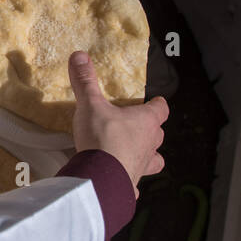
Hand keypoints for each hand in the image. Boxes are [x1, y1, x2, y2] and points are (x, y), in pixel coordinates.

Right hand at [68, 51, 166, 196]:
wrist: (100, 179)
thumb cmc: (103, 138)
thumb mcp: (91, 105)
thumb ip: (86, 81)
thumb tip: (79, 55)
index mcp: (146, 122)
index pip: (161, 109)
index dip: (157, 104)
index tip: (153, 102)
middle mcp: (150, 145)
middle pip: (159, 134)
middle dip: (150, 130)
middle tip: (135, 126)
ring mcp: (143, 166)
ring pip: (154, 160)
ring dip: (146, 156)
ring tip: (132, 154)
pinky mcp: (132, 185)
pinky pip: (135, 184)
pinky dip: (131, 183)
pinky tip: (122, 183)